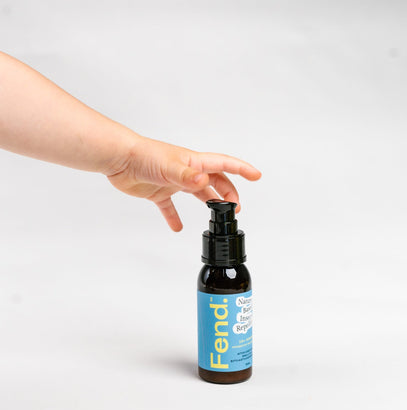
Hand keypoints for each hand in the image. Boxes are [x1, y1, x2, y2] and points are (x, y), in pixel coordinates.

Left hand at [107, 137, 261, 230]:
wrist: (119, 159)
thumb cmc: (144, 155)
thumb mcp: (169, 166)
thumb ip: (186, 176)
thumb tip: (204, 182)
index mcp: (194, 163)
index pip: (224, 165)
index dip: (242, 170)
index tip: (256, 176)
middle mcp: (187, 171)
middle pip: (215, 181)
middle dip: (228, 192)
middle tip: (235, 207)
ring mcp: (174, 182)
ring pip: (197, 193)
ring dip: (209, 202)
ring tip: (217, 215)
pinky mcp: (159, 192)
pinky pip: (171, 207)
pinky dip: (175, 217)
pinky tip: (178, 227)